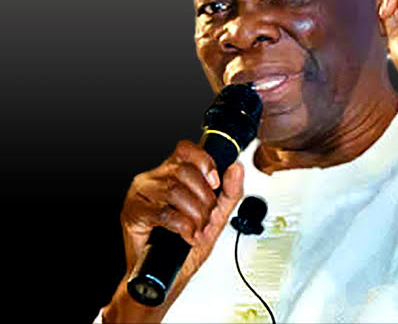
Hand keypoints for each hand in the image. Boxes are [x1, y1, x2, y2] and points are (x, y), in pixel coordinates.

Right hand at [120, 140, 243, 287]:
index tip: (215, 183)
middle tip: (205, 218)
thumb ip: (229, 192)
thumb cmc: (185, 247)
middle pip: (184, 171)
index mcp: (171, 174)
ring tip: (195, 229)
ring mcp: (140, 194)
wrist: (166, 277)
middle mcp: (154, 179)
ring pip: (174, 190)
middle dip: (203, 198)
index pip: (186, 150)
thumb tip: (236, 168)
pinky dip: (182, 226)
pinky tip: (186, 235)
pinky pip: (163, 212)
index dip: (204, 163)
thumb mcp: (216, 217)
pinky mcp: (132, 213)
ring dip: (194, 215)